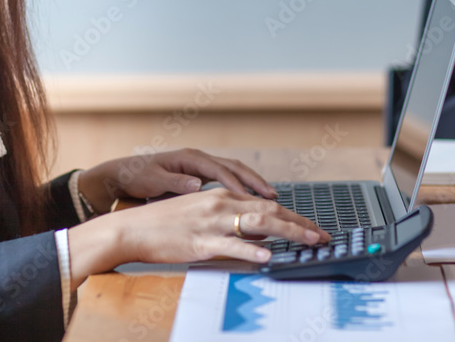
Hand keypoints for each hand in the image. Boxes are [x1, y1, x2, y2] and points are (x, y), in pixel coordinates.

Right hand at [66, 187, 329, 289]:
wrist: (131, 228)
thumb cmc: (163, 224)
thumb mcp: (200, 214)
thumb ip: (229, 220)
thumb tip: (257, 233)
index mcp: (221, 196)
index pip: (265, 205)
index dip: (293, 216)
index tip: (312, 227)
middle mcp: (220, 205)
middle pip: (269, 211)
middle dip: (300, 224)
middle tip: (323, 236)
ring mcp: (211, 223)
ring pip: (259, 224)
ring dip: (290, 233)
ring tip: (310, 242)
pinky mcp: (200, 242)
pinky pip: (231, 246)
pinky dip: (252, 251)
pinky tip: (269, 256)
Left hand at [77, 148, 277, 214]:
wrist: (122, 174)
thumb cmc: (136, 177)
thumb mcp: (153, 180)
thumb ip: (175, 182)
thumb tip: (197, 185)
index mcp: (189, 158)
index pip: (220, 171)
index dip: (237, 184)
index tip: (251, 199)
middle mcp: (198, 158)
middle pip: (233, 167)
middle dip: (254, 181)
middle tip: (272, 196)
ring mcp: (199, 165)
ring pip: (233, 172)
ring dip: (251, 183)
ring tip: (269, 197)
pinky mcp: (198, 174)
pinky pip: (225, 179)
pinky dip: (240, 187)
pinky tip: (249, 199)